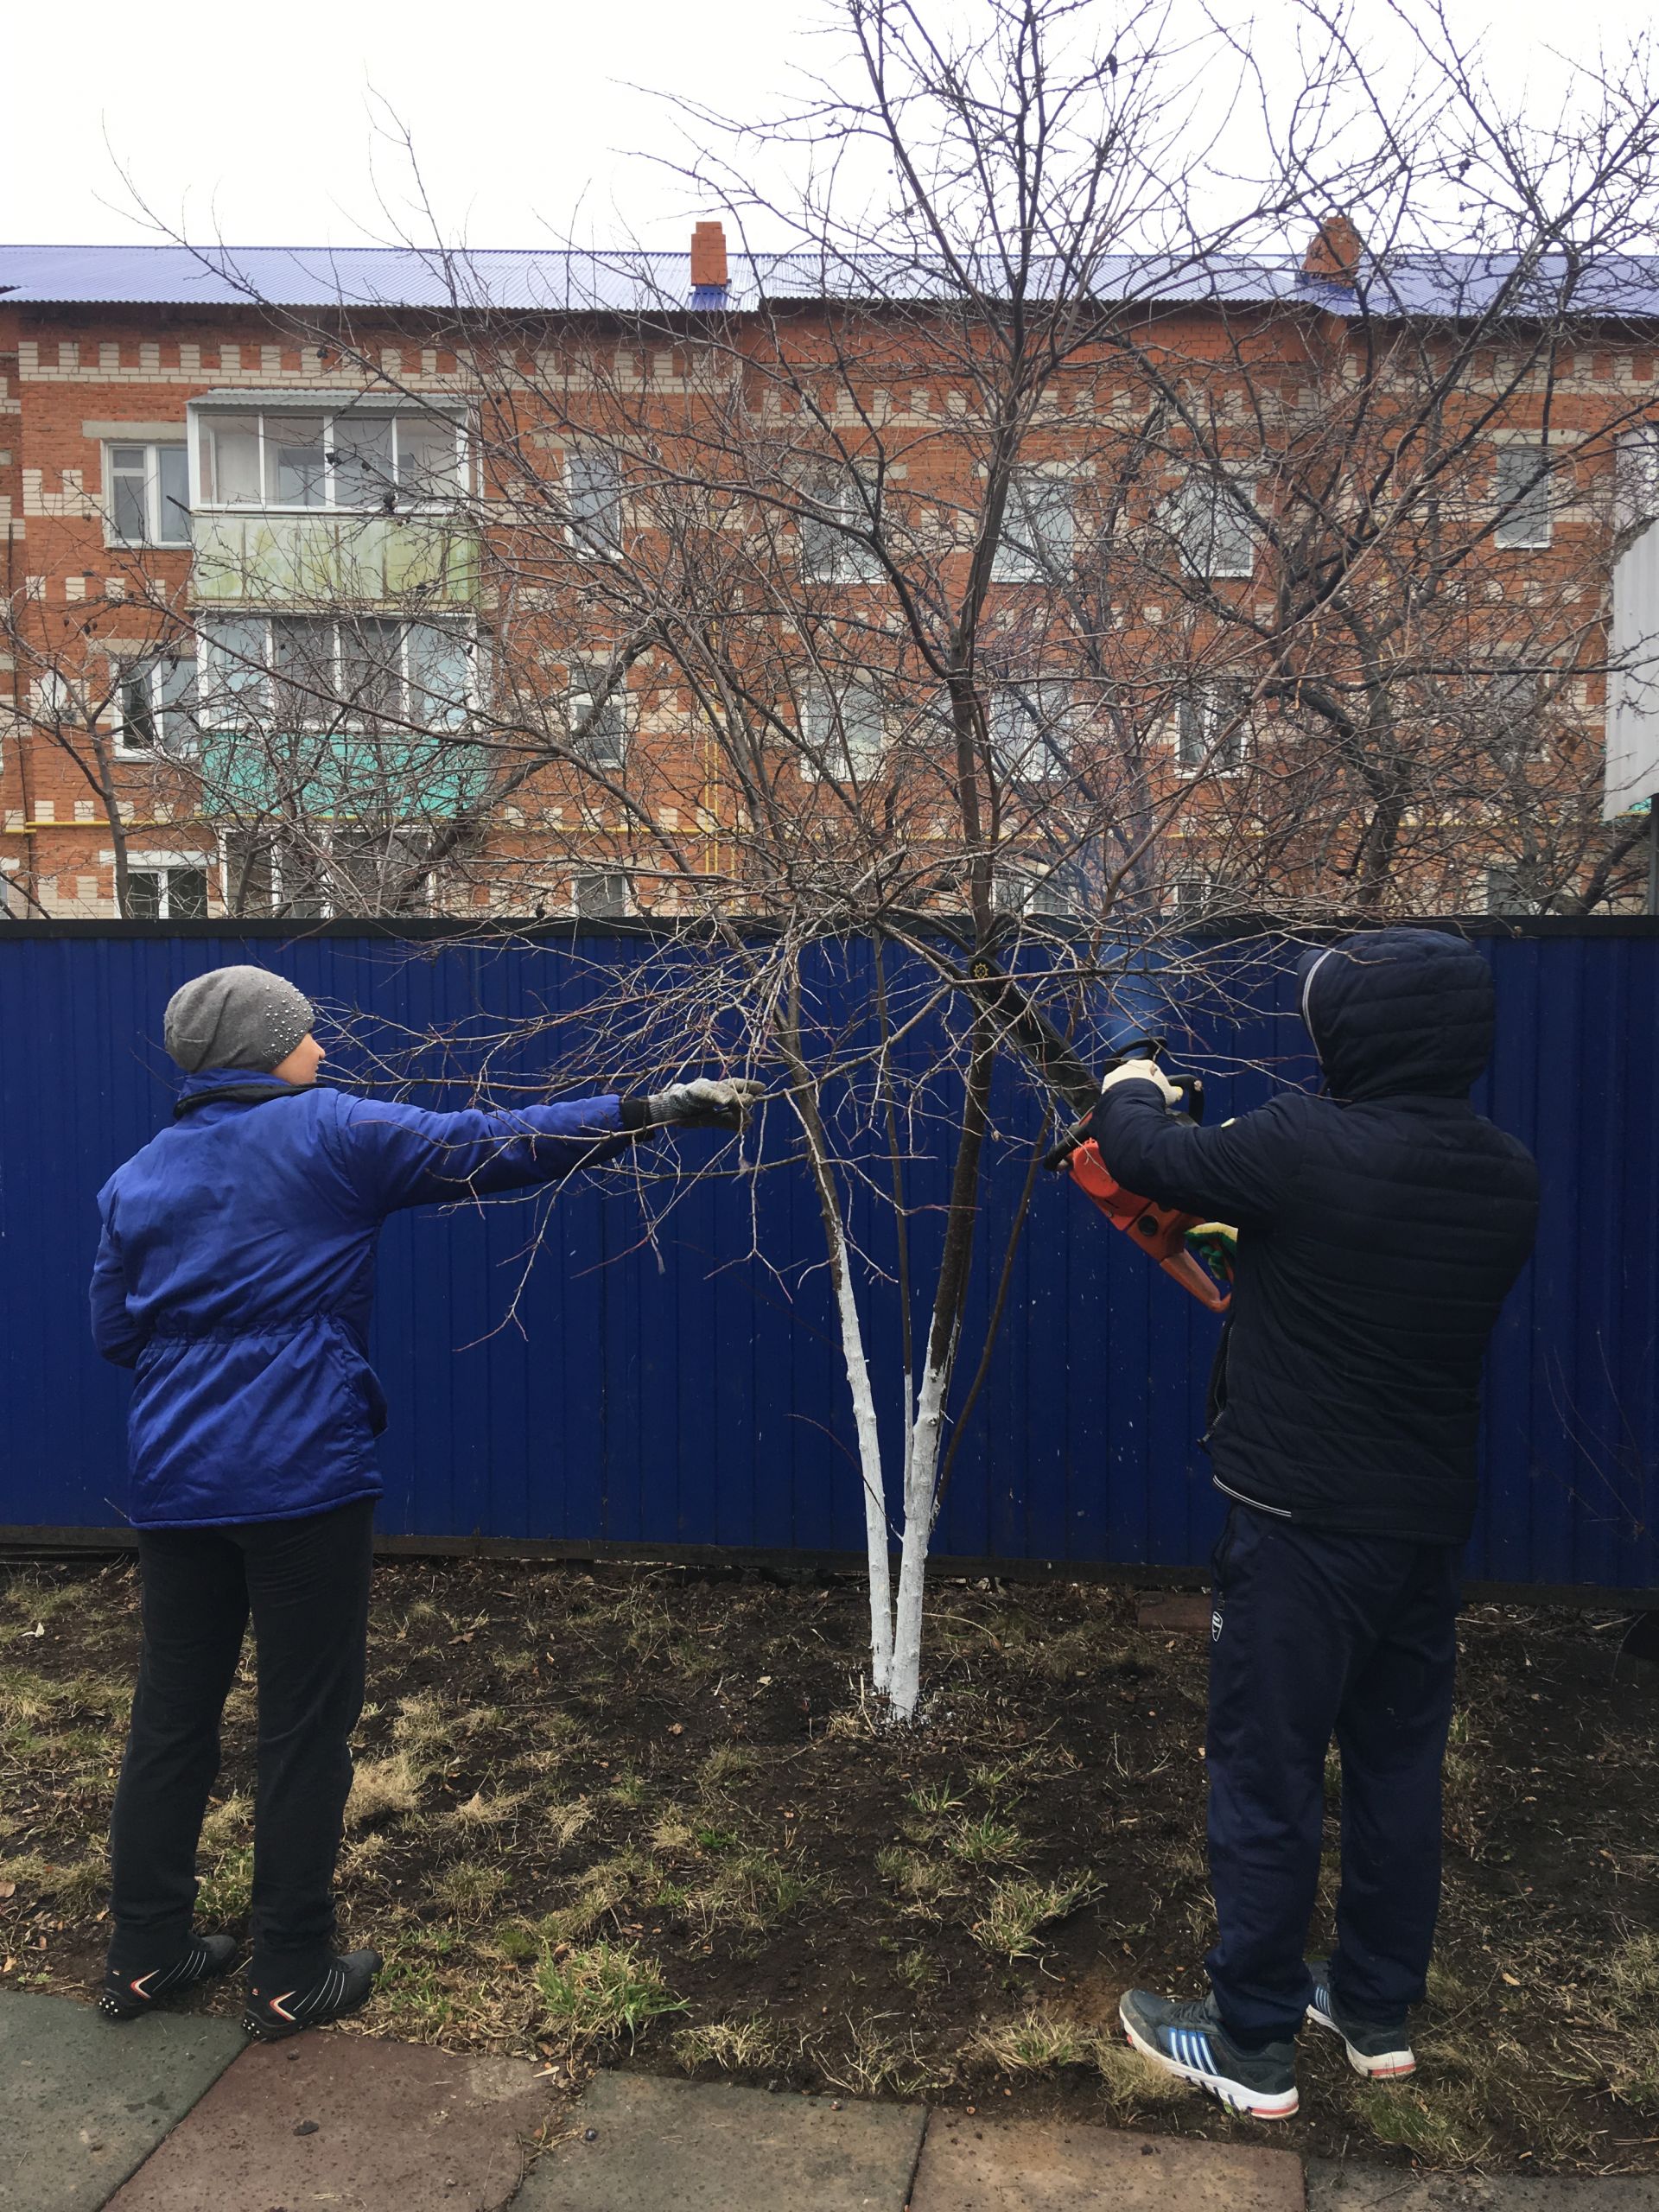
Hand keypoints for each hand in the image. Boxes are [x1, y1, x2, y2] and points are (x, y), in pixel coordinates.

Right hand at [642, 1077, 766, 1131]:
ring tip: (747, 1099)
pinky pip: (703, 1093)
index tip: (762, 1087)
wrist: (664, 1110)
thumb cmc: (689, 1112)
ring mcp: (698, 1088)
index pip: (734, 1088)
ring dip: (733, 1094)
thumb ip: (728, 1121)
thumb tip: (749, 1124)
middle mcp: (709, 1087)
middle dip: (743, 1088)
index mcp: (716, 1092)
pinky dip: (715, 1096)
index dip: (747, 1087)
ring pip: (718, 1088)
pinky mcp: (688, 1093)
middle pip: (729, 1085)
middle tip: (758, 1091)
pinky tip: (725, 1099)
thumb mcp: (711, 1119)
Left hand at [1097, 1055, 1179, 1105]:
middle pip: (1136, 1073)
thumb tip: (1178, 1092)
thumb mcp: (1170, 1094)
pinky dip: (1116, 1095)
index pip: (1151, 1068)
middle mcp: (1131, 1065)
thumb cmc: (1153, 1095)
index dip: (1154, 1079)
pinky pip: (1112, 1088)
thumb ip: (1174, 1091)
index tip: (1155, 1088)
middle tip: (1143, 1096)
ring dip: (1126, 1089)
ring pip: (1122, 1080)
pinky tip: (1121, 1103)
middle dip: (1139, 1083)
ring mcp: (1118, 1072)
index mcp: (1147, 1064)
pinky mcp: (1107, 1082)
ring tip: (1132, 1101)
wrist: (1135, 1101)